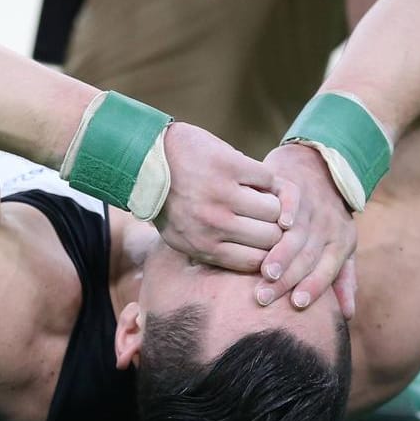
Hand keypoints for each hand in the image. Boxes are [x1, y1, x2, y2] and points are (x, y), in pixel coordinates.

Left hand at [155, 122, 286, 272]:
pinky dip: (264, 177)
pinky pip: (268, 179)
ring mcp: (221, 194)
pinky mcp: (229, 166)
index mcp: (202, 246)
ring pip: (274, 209)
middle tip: (267, 215)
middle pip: (270, 237)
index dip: (268, 252)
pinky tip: (249, 175)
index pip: (256, 262)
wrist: (145, 158)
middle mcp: (213, 225)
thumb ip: (211, 249)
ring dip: (272, 201)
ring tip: (258, 195)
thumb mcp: (180, 235)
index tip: (268, 239)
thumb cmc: (167, 199)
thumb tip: (257, 263)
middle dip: (274, 226)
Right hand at [257, 142, 357, 316]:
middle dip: (287, 279)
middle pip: (308, 256)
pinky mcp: (295, 186)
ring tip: (263, 273)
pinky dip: (283, 213)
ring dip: (280, 254)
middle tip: (265, 298)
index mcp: (340, 242)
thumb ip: (342, 279)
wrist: (318, 168)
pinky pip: (291, 201)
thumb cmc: (326, 218)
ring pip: (296, 234)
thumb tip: (348, 315)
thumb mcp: (341, 246)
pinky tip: (272, 227)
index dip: (313, 287)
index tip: (296, 304)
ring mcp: (311, 205)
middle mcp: (327, 225)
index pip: (327, 270)